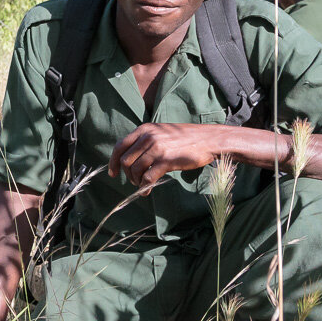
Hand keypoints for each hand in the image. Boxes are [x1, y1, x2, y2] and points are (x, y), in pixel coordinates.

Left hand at [109, 123, 225, 191]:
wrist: (208, 140)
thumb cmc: (185, 138)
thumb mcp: (161, 132)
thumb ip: (145, 140)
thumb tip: (129, 157)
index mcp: (144, 129)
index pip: (120, 146)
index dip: (113, 161)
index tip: (113, 173)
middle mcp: (148, 137)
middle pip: (125, 161)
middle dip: (127, 174)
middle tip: (134, 181)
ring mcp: (157, 149)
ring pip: (135, 170)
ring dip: (136, 181)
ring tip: (142, 185)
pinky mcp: (166, 161)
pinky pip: (148, 178)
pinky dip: (145, 187)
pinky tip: (147, 191)